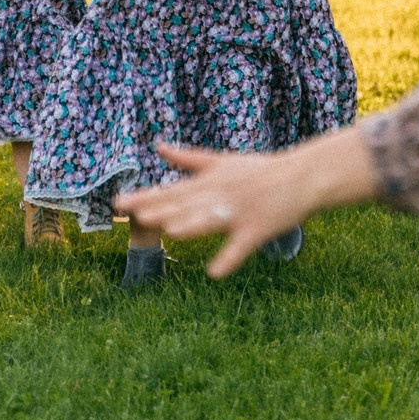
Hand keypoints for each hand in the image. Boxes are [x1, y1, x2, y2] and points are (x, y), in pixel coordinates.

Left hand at [119, 133, 378, 278]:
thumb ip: (187, 158)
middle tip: (136, 215)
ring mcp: (239, 212)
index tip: (117, 202)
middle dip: (161, 209)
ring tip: (171, 231)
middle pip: (186, 204)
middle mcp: (219, 194)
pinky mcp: (258, 228)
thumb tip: (158, 147)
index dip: (144, 196)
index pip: (171, 190)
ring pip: (211, 220)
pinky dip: (229, 259)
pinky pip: (240, 247)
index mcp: (208, 180)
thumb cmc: (259, 170)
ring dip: (191, 225)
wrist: (301, 176)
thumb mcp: (221, 161)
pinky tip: (214, 273)